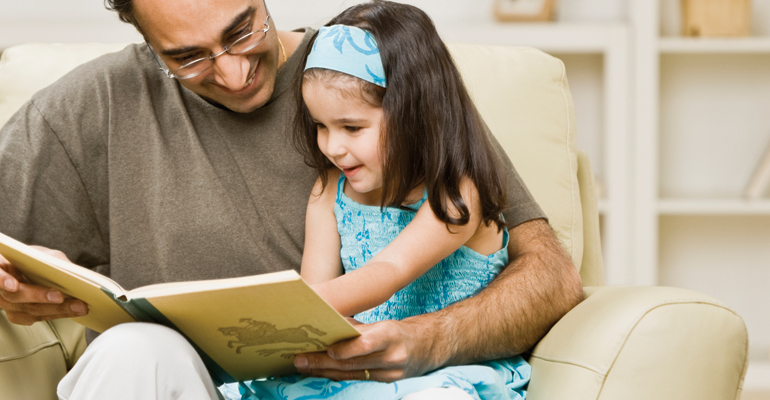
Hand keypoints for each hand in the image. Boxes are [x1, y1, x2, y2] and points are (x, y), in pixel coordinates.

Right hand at [0, 246, 88, 324]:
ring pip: (27, 311)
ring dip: (55, 310)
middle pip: (14, 296)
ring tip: (78, 306)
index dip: (2, 280)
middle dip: (39, 296)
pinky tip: (72, 311)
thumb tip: (69, 270)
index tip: (14, 286)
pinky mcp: (17, 314)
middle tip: (60, 296)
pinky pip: (34, 318)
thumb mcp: (40, 253)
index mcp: (0, 266)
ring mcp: (6, 303)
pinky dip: (55, 314)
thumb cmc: (30, 259)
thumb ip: (50, 259)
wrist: (28, 269)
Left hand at [294, 318, 440, 381]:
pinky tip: (321, 373)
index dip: (345, 349)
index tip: (325, 348)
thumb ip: (357, 327)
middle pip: (353, 363)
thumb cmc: (400, 331)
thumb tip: (328, 324)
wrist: (430, 347)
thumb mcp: (382, 324)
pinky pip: (357, 380)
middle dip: (323, 362)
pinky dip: (338, 376)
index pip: (366, 343)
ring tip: (304, 366)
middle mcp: (392, 357)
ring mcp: (390, 374)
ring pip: (352, 374)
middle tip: (300, 360)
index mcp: (391, 334)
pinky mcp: (386, 383)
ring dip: (325, 371)